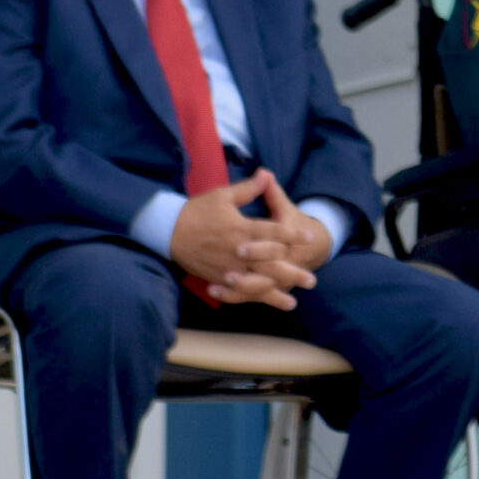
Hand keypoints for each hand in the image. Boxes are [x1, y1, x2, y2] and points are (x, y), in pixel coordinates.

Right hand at [170, 170, 317, 308]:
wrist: (167, 231)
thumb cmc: (197, 210)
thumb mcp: (223, 195)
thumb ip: (248, 189)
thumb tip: (267, 174)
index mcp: (240, 228)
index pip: (271, 233)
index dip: (292, 235)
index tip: (309, 237)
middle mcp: (237, 251)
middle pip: (268, 264)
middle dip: (291, 272)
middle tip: (311, 280)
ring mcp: (227, 267)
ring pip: (255, 283)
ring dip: (275, 293)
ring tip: (294, 301)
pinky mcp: (218, 277)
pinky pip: (239, 292)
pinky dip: (253, 299)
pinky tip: (264, 305)